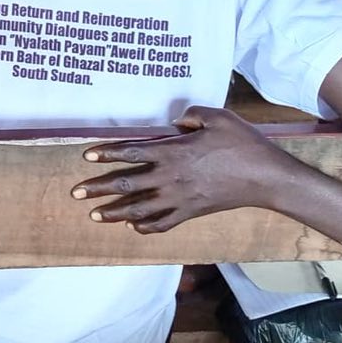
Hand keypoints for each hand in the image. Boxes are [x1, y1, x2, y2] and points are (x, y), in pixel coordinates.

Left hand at [72, 106, 295, 233]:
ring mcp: (180, 198)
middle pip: (126, 184)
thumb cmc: (243, 144)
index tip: (87, 155)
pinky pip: (163, 223)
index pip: (131, 152)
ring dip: (115, 212)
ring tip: (95, 215)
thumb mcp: (218, 117)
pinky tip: (134, 227)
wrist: (265, 178)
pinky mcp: (191, 212)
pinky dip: (146, 227)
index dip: (107, 153)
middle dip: (98, 188)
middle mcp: (171, 177)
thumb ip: (192, 115)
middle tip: (76, 192)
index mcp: (174, 152)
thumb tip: (176, 122)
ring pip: (139, 209)